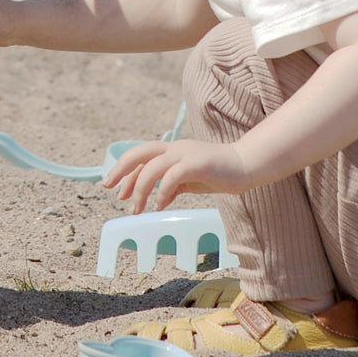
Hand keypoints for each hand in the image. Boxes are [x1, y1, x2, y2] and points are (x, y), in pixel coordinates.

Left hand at [102, 138, 252, 212]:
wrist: (247, 166)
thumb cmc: (219, 172)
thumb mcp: (191, 179)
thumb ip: (173, 185)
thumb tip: (158, 199)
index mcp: (172, 149)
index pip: (140, 155)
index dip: (124, 171)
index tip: (115, 189)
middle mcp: (175, 148)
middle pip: (139, 153)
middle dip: (121, 171)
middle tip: (110, 189)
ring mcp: (186, 154)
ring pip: (152, 167)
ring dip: (140, 189)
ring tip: (138, 208)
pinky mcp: (197, 164)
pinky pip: (171, 177)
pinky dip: (161, 192)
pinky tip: (160, 206)